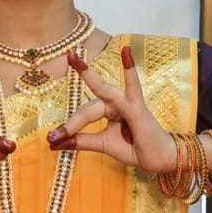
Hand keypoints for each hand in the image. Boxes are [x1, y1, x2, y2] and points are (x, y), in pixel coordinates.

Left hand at [45, 47, 176, 173]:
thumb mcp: (102, 145)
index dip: (68, 128)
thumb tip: (55, 143)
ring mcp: (126, 102)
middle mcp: (115, 103)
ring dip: (88, 76)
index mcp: (107, 111)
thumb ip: (81, 141)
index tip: (52, 141)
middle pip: (88, 109)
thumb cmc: (135, 149)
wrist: (158, 161)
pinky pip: (132, 86)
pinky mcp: (138, 106)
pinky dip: (129, 69)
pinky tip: (126, 51)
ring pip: (100, 95)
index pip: (83, 114)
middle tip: (53, 136)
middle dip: (72, 122)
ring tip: (73, 59)